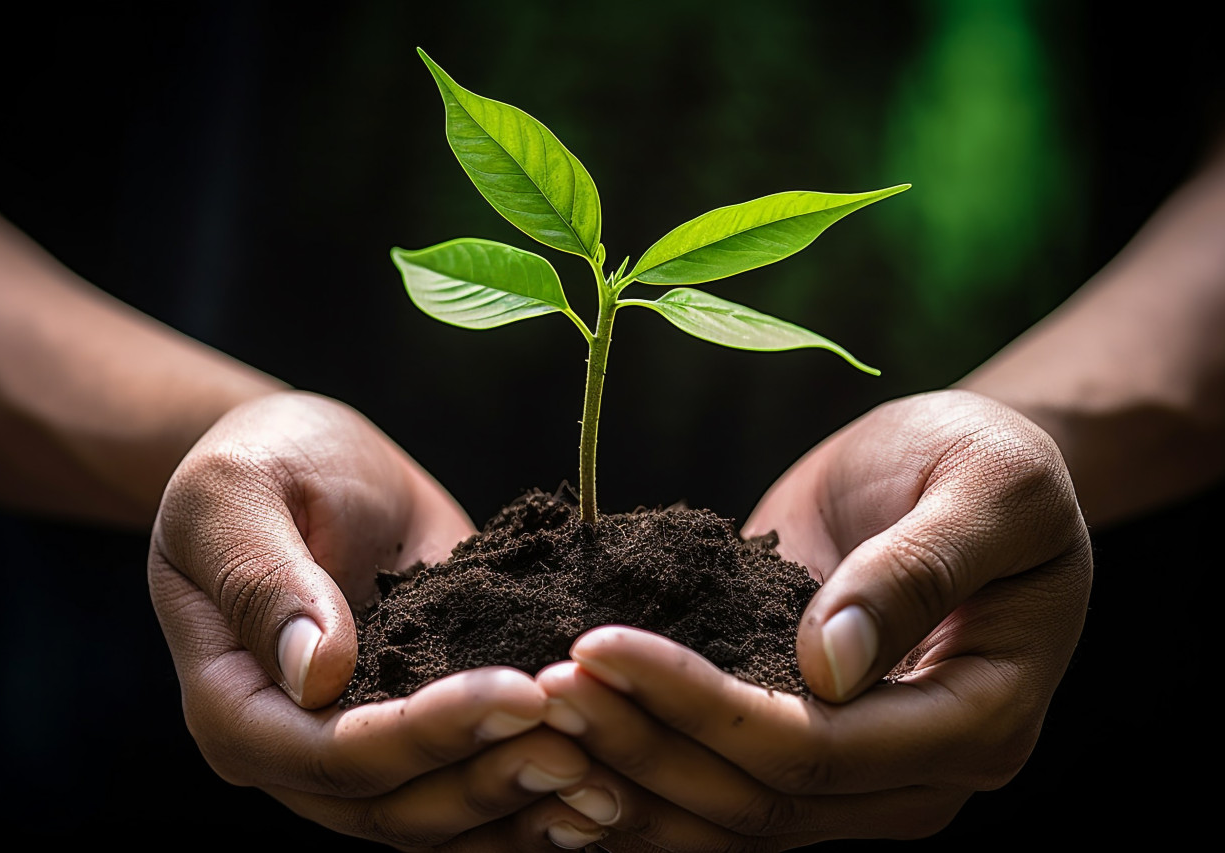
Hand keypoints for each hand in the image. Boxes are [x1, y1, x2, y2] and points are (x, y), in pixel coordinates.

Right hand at [148, 391, 599, 848]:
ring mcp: (359, 744)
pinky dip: (526, 798)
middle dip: (490, 781)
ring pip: (436, 818)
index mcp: (233, 704)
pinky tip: (600, 787)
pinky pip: (466, 784)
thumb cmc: (261, 461)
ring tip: (605, 784)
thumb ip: (264, 583)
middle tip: (584, 749)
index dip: (430, 735)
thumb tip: (318, 677)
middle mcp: (294, 748)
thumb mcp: (236, 496)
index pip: (333, 753)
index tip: (523, 694)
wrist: (306, 459)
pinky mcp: (419, 724)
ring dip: (519, 808)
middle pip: (392, 806)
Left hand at [537, 389, 1092, 849]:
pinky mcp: (801, 744)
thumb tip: (831, 666)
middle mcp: (912, 773)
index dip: (700, 708)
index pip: (816, 747)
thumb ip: (919, 570)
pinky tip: (563, 748)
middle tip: (541, 684)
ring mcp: (856, 773)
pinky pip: (714, 785)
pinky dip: (638, 775)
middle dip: (641, 743)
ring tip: (531, 711)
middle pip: (758, 795)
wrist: (968, 470)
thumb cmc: (994, 463)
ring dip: (624, 770)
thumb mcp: (990, 489)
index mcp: (976, 723)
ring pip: (724, 814)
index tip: (595, 646)